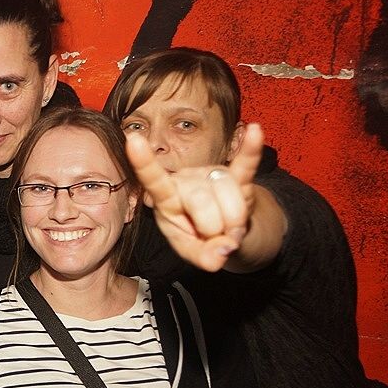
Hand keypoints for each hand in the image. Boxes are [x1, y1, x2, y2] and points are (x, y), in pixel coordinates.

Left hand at [126, 124, 263, 271]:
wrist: (224, 232)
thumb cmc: (198, 237)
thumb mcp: (193, 252)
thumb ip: (203, 257)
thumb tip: (221, 254)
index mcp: (166, 198)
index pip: (153, 179)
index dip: (144, 162)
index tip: (133, 140)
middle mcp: (186, 180)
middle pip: (200, 199)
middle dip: (213, 229)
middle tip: (215, 239)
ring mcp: (211, 175)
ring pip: (227, 193)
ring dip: (234, 221)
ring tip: (230, 231)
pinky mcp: (238, 176)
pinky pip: (246, 165)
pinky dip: (251, 151)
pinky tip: (254, 131)